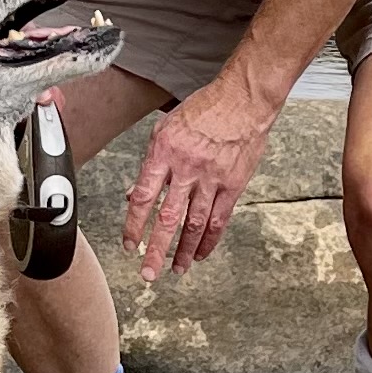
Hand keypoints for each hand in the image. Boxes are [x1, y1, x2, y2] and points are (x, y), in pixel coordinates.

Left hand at [124, 76, 279, 280]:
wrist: (243, 99)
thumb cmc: (204, 109)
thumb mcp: (166, 128)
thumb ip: (150, 163)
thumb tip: (134, 194)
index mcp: (164, 152)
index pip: (144, 197)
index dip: (133, 225)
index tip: (128, 244)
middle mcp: (187, 168)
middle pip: (167, 218)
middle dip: (155, 250)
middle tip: (148, 273)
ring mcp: (212, 178)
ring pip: (194, 224)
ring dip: (183, 251)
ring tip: (175, 269)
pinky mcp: (233, 185)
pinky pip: (219, 219)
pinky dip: (209, 241)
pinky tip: (201, 254)